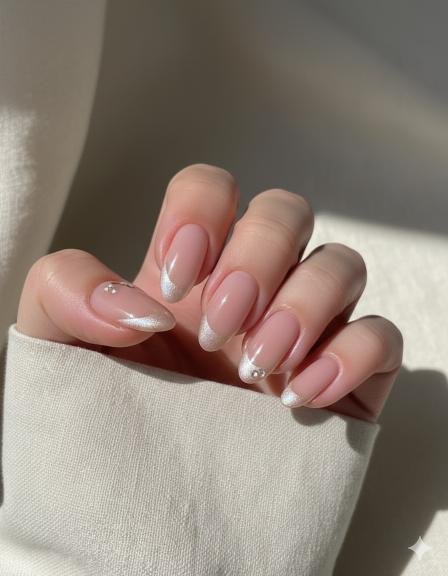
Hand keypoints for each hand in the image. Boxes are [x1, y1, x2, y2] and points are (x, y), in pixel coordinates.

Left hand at [17, 164, 402, 420]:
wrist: (154, 512)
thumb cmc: (108, 427)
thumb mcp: (59, 352)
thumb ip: (65, 294)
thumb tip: (138, 300)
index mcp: (189, 271)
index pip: (211, 188)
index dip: (201, 211)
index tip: (178, 277)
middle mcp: (252, 288)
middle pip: (287, 211)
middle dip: (258, 258)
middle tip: (221, 328)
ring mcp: (303, 329)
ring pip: (342, 263)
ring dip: (303, 305)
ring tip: (258, 366)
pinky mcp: (346, 377)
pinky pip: (381, 335)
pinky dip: (352, 353)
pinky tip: (301, 394)